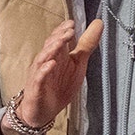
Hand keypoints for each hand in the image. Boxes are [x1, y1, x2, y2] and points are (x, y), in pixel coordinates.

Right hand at [0, 19, 103, 134]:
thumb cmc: (59, 85)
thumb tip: (98, 24)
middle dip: (59, 36)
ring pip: (43, 58)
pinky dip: (44, 70)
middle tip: (69, 30)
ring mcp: (39, 74)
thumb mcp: (77, 64)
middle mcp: (46, 62)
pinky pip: (39, 77)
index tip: (72, 23)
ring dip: (51, 49)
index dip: (63, 30)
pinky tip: (51, 64)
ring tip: (60, 42)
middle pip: (50, 46)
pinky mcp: (36, 88)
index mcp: (56, 55)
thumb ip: (86, 45)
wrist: (43, 111)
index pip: (57, 38)